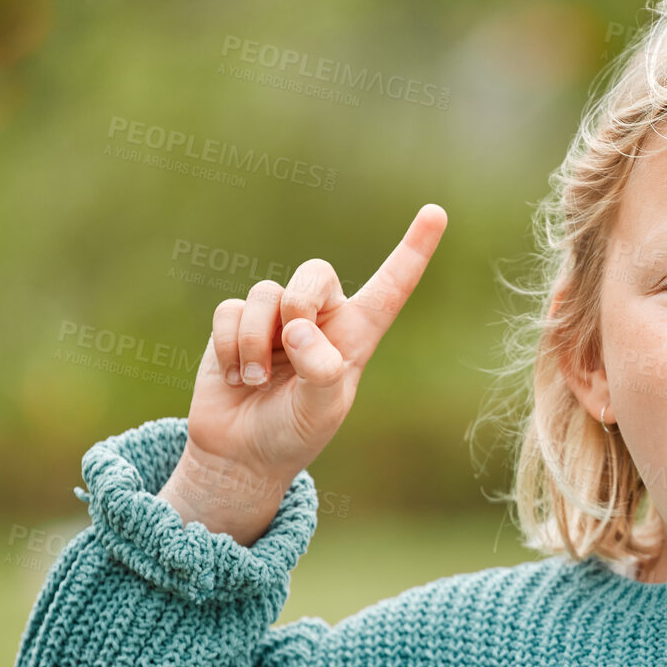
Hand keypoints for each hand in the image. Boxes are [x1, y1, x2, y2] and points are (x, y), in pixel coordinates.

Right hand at [159, 203, 446, 542]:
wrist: (241, 454)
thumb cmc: (291, 434)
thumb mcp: (319, 412)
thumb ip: (320, 372)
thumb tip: (299, 330)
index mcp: (356, 336)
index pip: (390, 288)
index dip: (413, 251)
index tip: (436, 213)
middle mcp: (319, 319)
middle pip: (315, 271)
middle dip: (300, 301)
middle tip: (290, 340)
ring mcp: (276, 318)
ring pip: (265, 294)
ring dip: (256, 341)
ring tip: (256, 380)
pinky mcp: (236, 323)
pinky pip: (230, 311)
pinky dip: (231, 346)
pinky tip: (236, 377)